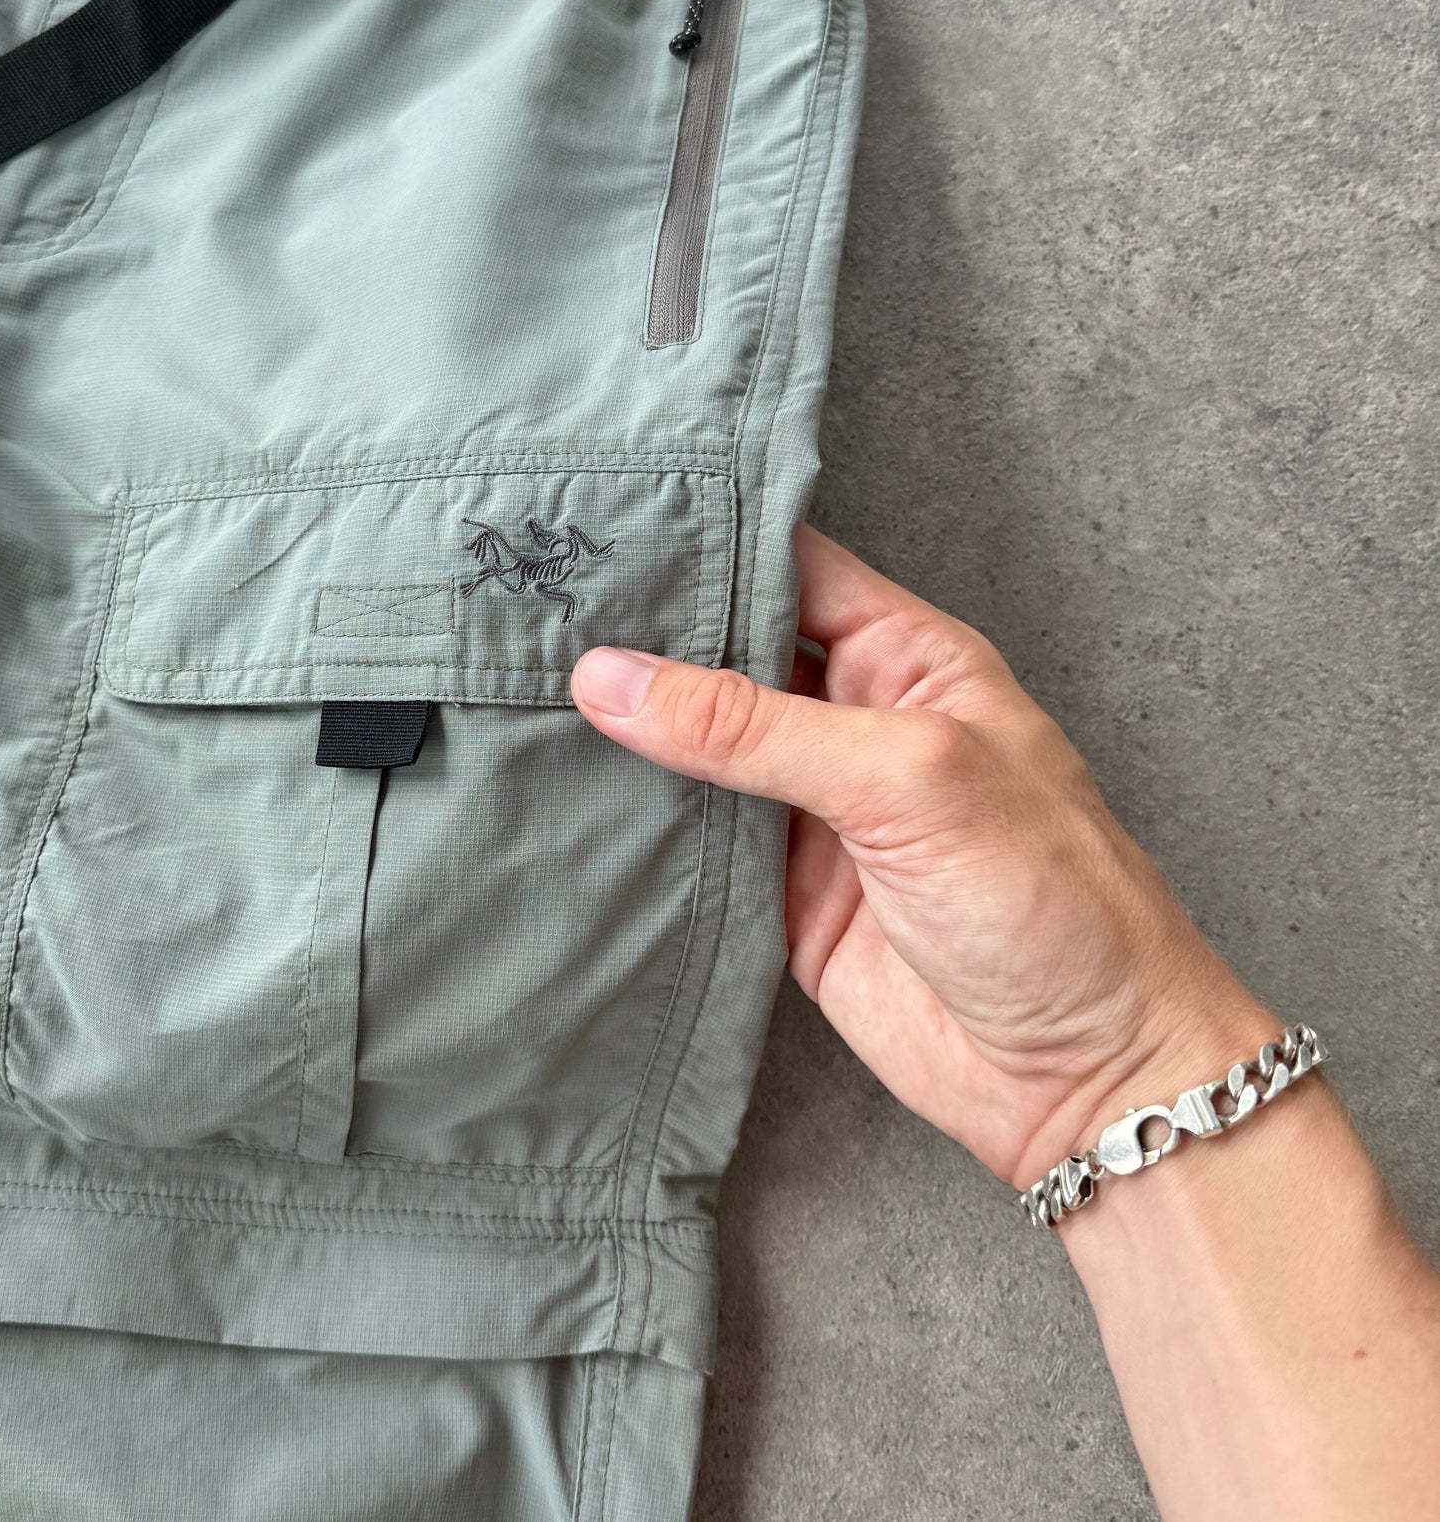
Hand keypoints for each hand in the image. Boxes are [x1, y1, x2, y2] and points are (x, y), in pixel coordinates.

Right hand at [571, 523, 1270, 1191]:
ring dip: (629, 729)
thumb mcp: (907, 779)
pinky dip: (634, 819)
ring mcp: (811, 809)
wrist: (1083, 1079)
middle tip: (537, 605)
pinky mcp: (776, 892)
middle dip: (646, 634)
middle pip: (727, 653)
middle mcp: (853, 721)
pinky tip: (563, 787)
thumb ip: (755, 727)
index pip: (790, 567)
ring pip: (696, 746)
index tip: (606, 527)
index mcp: (907, 658)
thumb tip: (615, 679)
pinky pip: (689, 838)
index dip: (705, 543)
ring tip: (521, 683)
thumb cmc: (1051, 904)